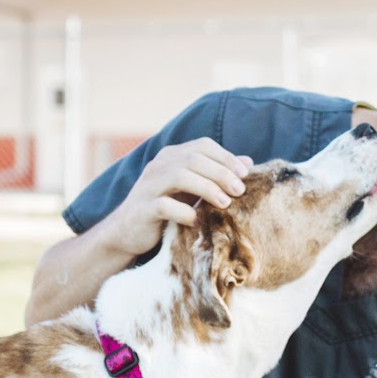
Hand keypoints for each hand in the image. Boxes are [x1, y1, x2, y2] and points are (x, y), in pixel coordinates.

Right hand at [102, 139, 253, 257]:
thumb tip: (248, 163)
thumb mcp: (193, 190)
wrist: (128, 232)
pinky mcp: (142, 208)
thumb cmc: (167, 209)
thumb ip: (216, 175)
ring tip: (225, 204)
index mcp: (172, 156)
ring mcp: (148, 185)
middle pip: (193, 159)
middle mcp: (158, 165)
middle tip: (240, 191)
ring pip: (179, 176)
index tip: (245, 174)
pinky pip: (164, 205)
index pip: (202, 146)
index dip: (226, 157)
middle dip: (221, 173)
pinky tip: (197, 221)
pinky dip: (184, 212)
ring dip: (207, 188)